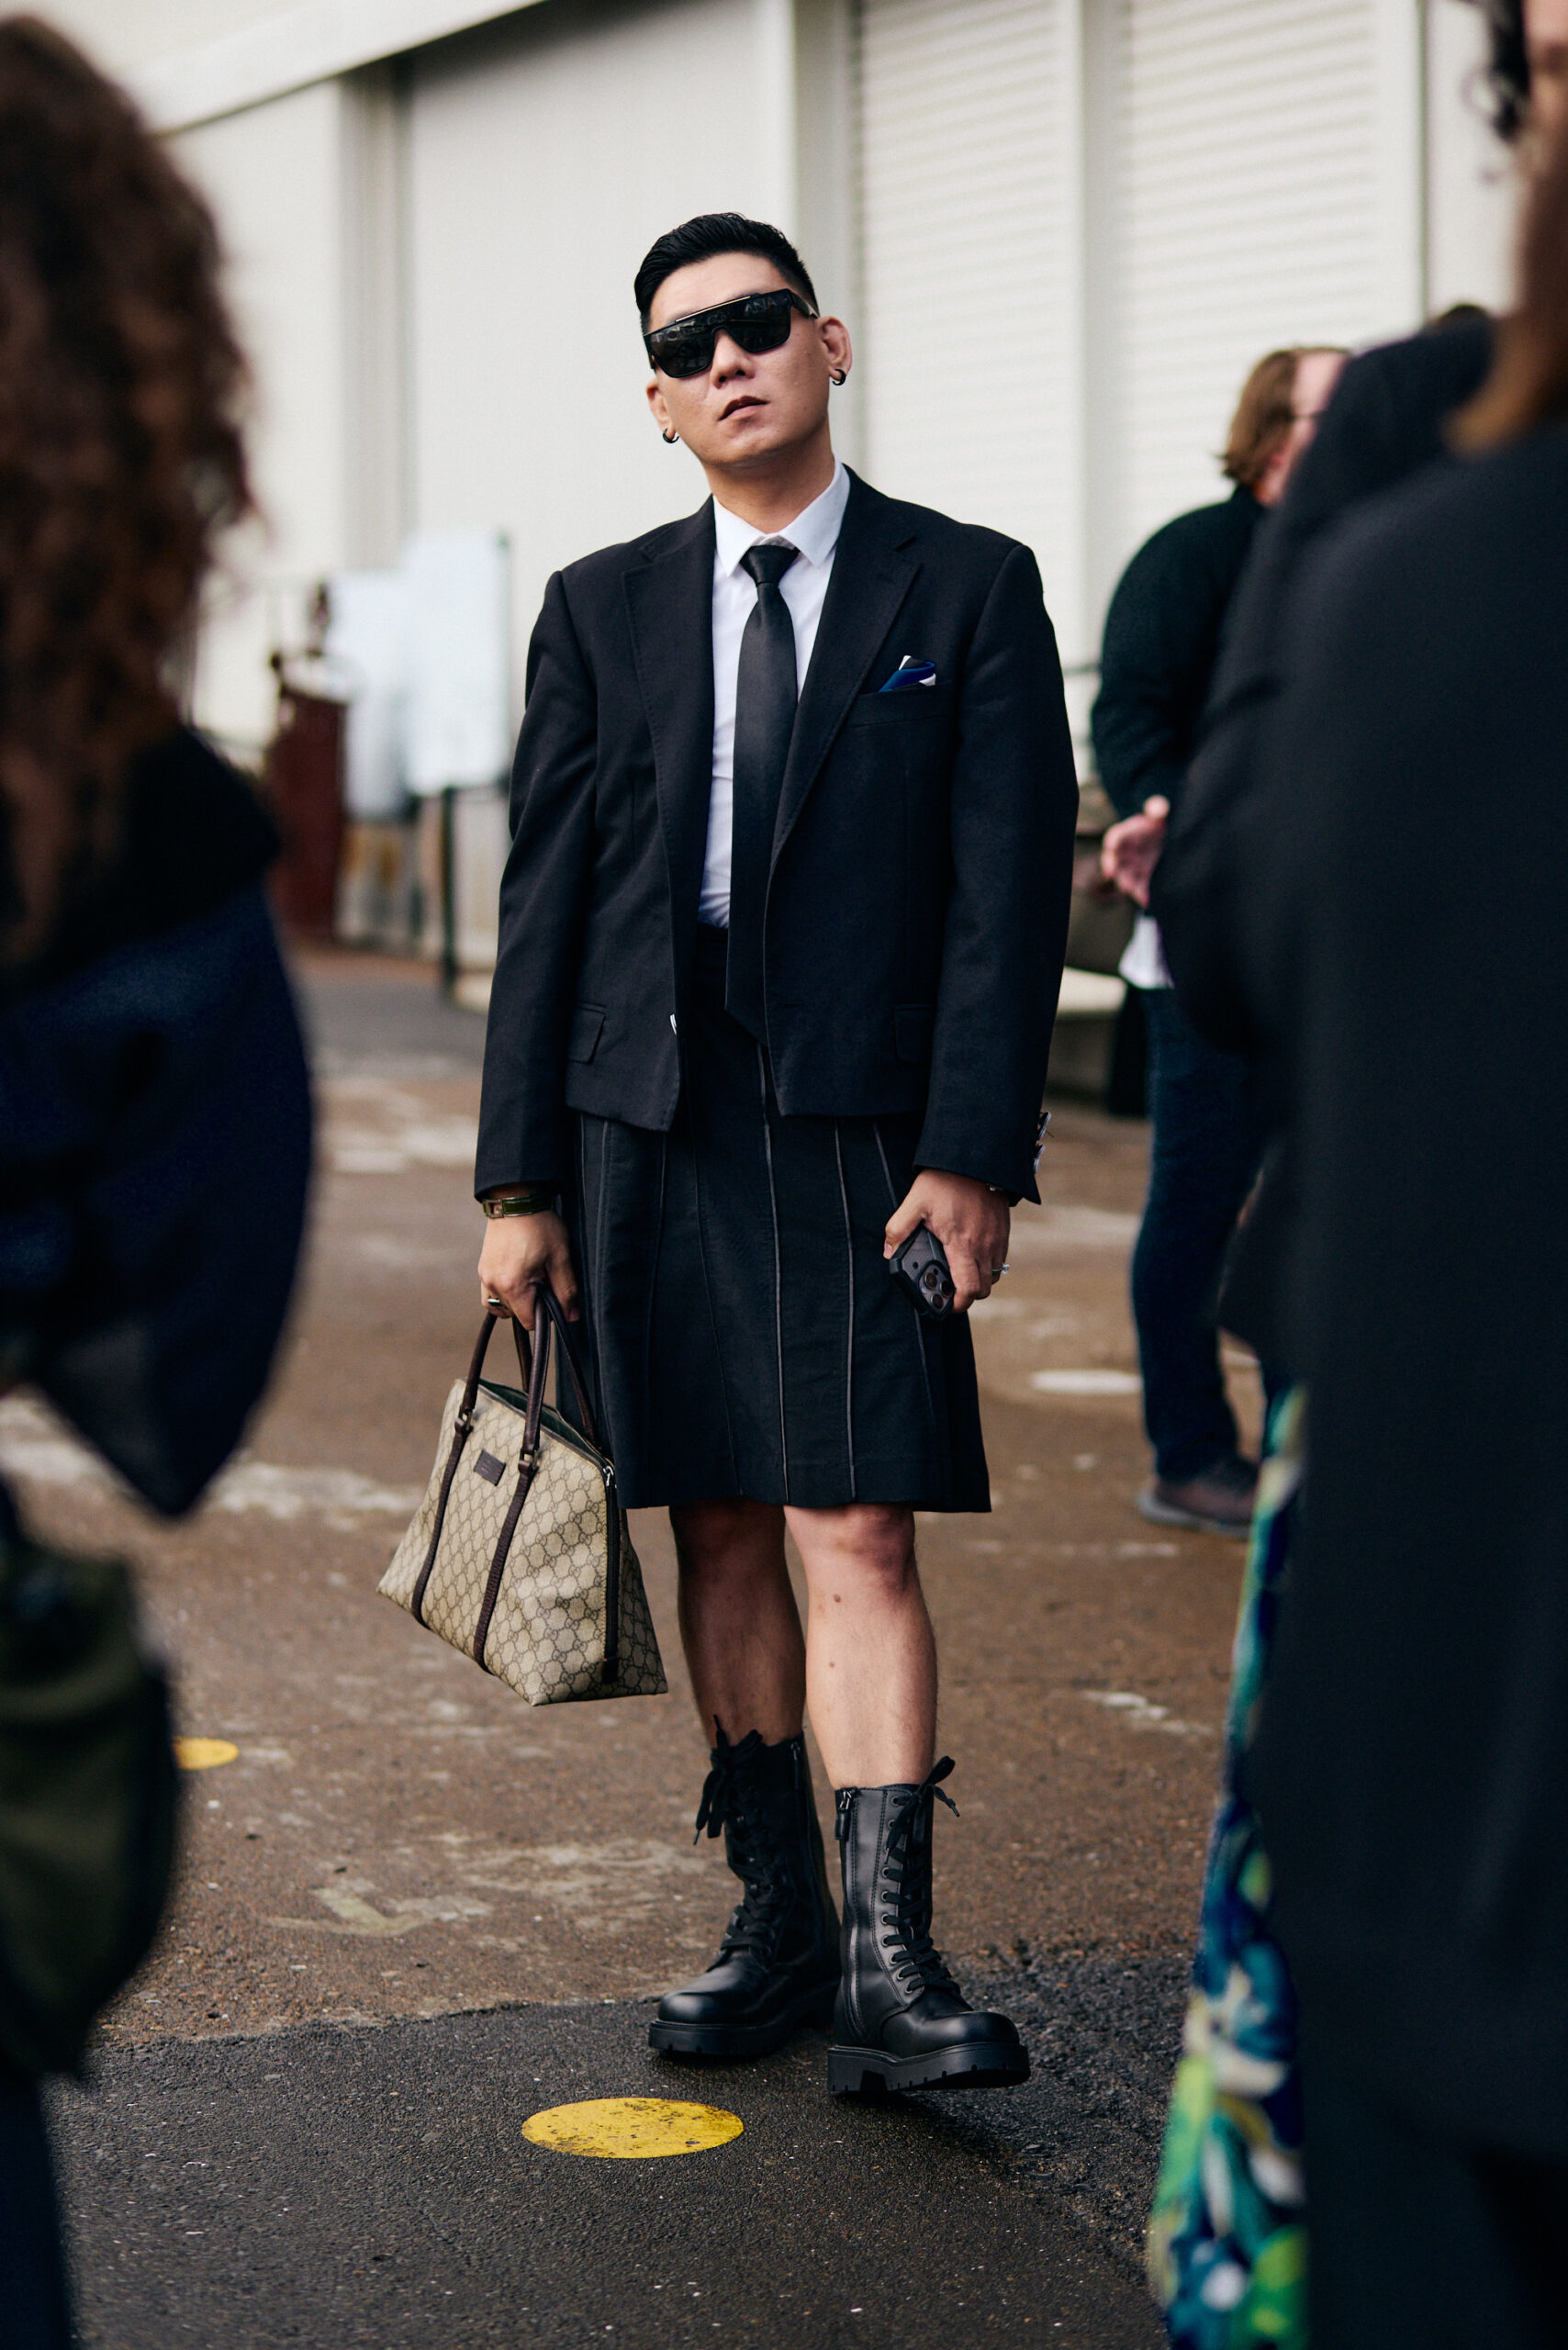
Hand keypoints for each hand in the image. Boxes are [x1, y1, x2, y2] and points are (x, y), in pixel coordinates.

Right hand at [477, 1209, 578, 1329]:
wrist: (516, 1200)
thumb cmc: (539, 1225)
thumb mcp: (560, 1257)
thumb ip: (566, 1290)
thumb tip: (570, 1316)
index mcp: (513, 1286)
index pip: (529, 1322)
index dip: (545, 1314)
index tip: (553, 1296)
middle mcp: (494, 1285)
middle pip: (515, 1315)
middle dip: (532, 1304)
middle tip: (543, 1279)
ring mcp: (485, 1277)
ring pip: (501, 1307)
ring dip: (517, 1301)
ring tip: (530, 1280)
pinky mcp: (482, 1270)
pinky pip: (490, 1295)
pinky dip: (503, 1294)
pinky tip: (517, 1280)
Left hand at [884, 1170, 1009, 1313]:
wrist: (974, 1159)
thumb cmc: (945, 1180)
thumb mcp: (914, 1203)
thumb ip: (898, 1229)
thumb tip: (889, 1252)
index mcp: (962, 1244)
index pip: (968, 1289)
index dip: (958, 1304)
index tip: (946, 1303)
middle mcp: (984, 1246)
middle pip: (983, 1289)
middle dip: (967, 1295)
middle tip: (951, 1288)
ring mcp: (997, 1239)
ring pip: (993, 1275)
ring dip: (978, 1279)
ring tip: (960, 1271)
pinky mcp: (1003, 1231)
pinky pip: (999, 1259)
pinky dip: (987, 1264)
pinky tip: (971, 1254)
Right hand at [1100, 794, 1168, 908]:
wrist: (1165, 836)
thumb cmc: (1157, 821)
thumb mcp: (1160, 812)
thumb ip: (1158, 808)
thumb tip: (1157, 809)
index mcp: (1126, 833)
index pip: (1116, 836)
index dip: (1112, 840)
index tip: (1110, 845)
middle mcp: (1125, 851)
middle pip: (1114, 859)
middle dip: (1112, 866)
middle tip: (1111, 873)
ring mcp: (1132, 865)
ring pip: (1124, 875)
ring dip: (1125, 882)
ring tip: (1129, 890)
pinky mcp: (1142, 876)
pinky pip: (1139, 886)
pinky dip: (1141, 894)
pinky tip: (1146, 901)